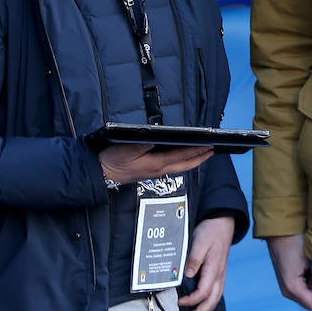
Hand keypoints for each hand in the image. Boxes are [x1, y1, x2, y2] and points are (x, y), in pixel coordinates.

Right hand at [97, 142, 213, 186]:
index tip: (209, 145)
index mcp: (155, 164)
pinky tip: (180, 157)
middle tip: (212, 151)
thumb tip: (157, 136)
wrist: (99, 174)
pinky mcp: (148, 171)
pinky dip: (180, 161)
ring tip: (201, 154)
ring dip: (191, 160)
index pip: (181, 157)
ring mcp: (153, 172)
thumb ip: (143, 143)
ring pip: (178, 167)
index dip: (197, 151)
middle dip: (199, 158)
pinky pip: (170, 166)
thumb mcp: (126, 149)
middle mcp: (157, 170)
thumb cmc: (111, 161)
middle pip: (184, 165)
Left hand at [179, 216, 235, 310]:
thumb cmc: (210, 231)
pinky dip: (211, 302)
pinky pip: (218, 292)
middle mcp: (219, 274)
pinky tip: (204, 304)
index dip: (191, 300)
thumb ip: (194, 259)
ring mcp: (221, 274)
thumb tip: (188, 275)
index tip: (180, 301)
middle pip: (212, 300)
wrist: (223, 223)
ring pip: (216, 298)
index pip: (203, 292)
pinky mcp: (220, 272)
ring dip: (206, 310)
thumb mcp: (199, 242)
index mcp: (214, 268)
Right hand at [266, 234, 311, 310]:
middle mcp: (288, 291)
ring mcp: (288, 286)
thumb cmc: (294, 243)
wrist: (281, 232)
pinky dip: (309, 278)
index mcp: (292, 289)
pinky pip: (304, 286)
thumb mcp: (309, 261)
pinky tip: (308, 266)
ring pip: (309, 293)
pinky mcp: (289, 280)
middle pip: (311, 301)